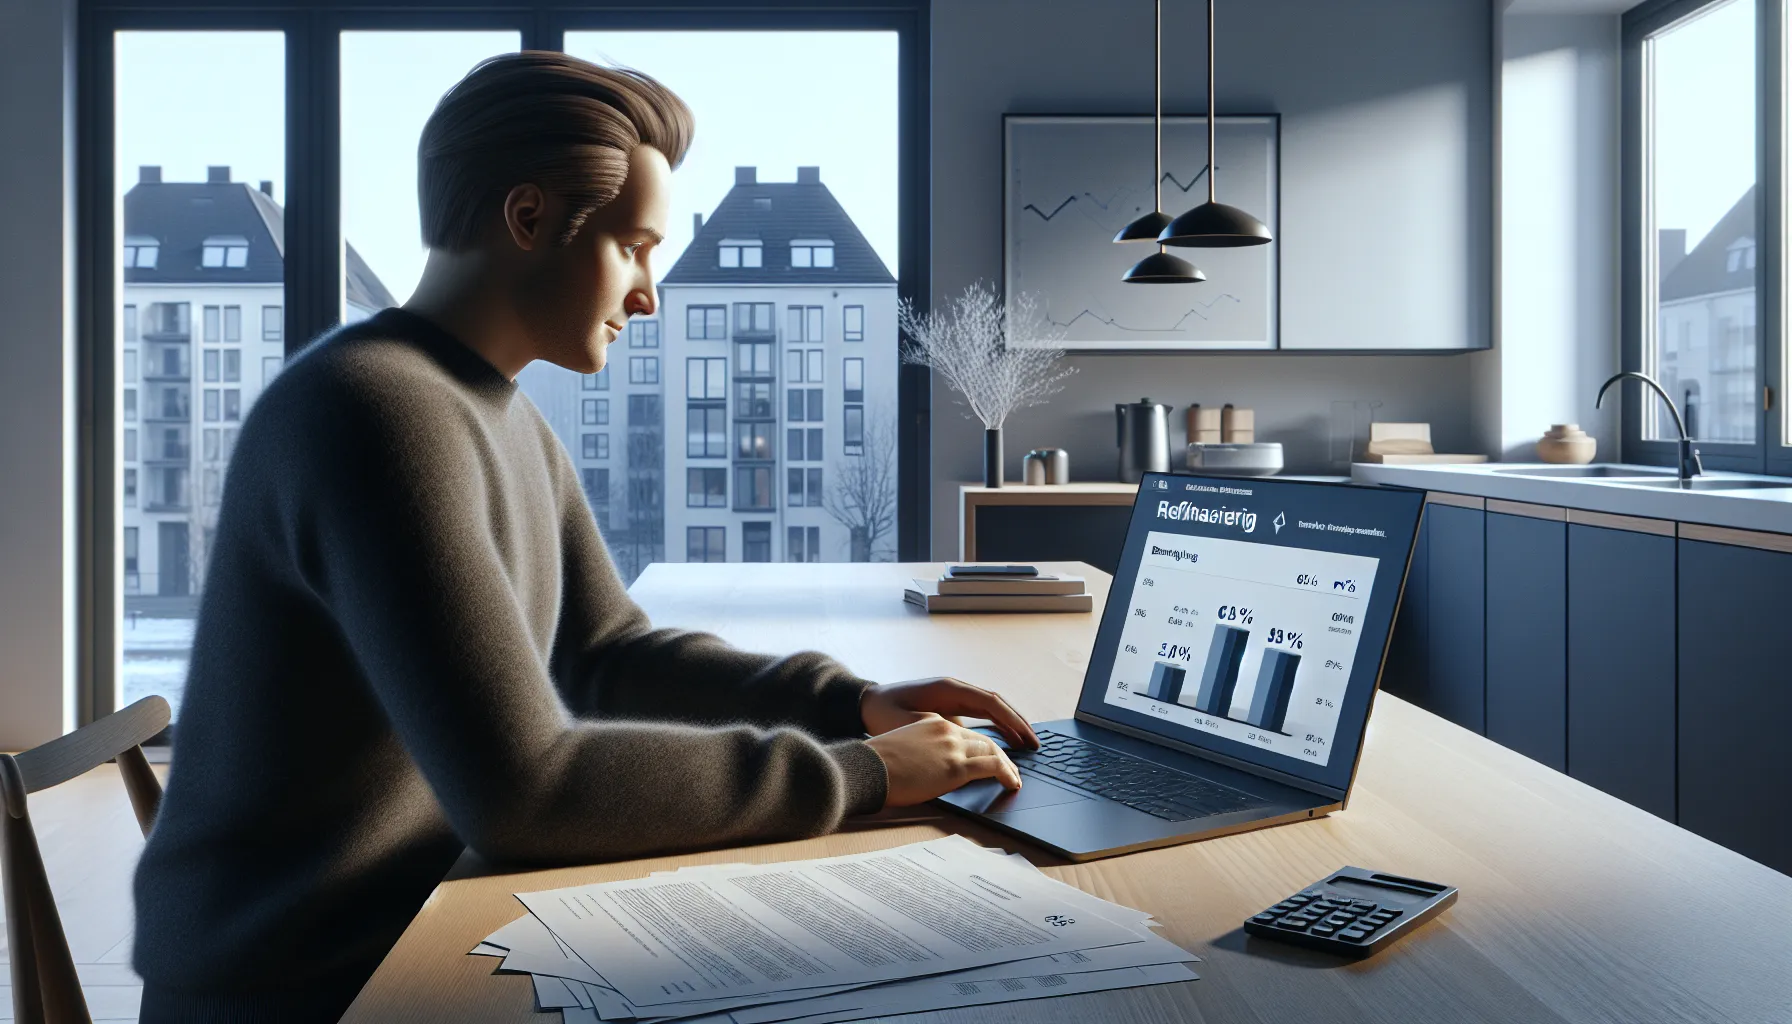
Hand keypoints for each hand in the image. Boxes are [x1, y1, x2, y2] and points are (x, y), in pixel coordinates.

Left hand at [860, 677, 1038, 750]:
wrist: (865, 704)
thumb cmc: (884, 713)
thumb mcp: (912, 724)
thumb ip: (940, 730)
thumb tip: (967, 743)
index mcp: (950, 689)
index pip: (990, 703)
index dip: (1012, 721)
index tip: (1027, 739)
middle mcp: (956, 689)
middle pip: (996, 704)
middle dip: (1017, 723)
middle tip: (1035, 744)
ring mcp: (953, 697)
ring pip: (990, 709)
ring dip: (1008, 724)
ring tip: (1026, 744)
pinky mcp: (949, 707)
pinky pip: (979, 714)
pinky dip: (994, 725)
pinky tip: (1003, 740)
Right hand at [865, 716, 1022, 806]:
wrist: (866, 768)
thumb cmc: (875, 766)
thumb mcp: (902, 750)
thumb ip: (922, 754)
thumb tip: (930, 772)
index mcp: (932, 724)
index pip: (965, 734)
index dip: (981, 747)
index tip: (990, 759)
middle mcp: (946, 730)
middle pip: (984, 741)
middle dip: (1002, 756)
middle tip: (1011, 769)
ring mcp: (953, 747)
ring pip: (993, 751)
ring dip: (1008, 766)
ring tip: (1015, 779)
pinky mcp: (956, 766)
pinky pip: (993, 767)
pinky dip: (1008, 774)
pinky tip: (1012, 784)